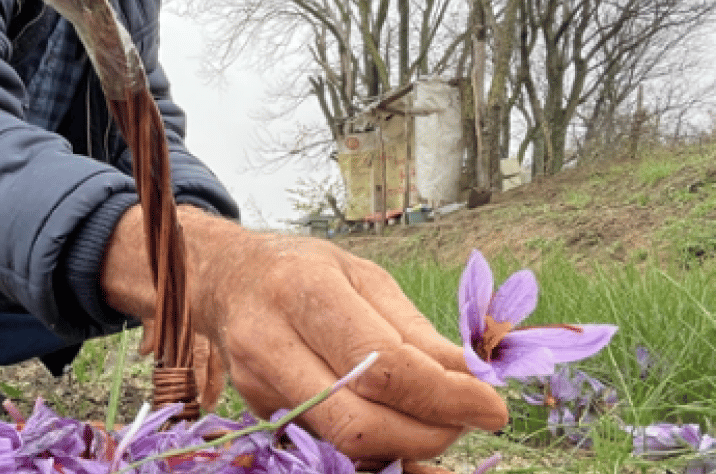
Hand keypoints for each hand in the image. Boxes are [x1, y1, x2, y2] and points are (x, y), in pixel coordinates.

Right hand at [102, 206, 508, 462]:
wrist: (223, 280)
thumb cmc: (301, 270)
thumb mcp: (363, 277)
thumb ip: (414, 331)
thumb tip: (473, 377)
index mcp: (304, 291)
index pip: (383, 364)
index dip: (445, 395)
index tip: (491, 404)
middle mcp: (271, 342)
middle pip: (359, 419)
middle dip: (429, 434)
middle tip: (470, 420)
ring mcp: (258, 386)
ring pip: (344, 442)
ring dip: (407, 445)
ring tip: (443, 422)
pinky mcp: (260, 412)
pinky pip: (329, 443)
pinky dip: (376, 445)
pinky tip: (403, 428)